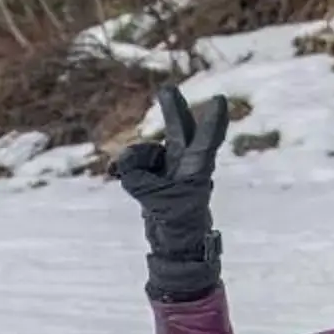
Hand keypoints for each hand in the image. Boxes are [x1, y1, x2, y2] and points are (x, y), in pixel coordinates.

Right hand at [112, 85, 230, 214]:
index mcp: (196, 171)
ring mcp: (170, 168)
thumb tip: (124, 163)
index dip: (212, 121)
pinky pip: (135, 163)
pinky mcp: (155, 176)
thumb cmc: (177, 226)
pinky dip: (124, 166)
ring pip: (146, 151)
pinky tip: (113, 171)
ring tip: (118, 174)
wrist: (174, 245)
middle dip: (173, 109)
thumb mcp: (155, 200)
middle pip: (180, 130)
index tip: (220, 100)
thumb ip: (136, 177)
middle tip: (167, 88)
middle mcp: (185, 164)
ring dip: (131, 160)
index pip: (205, 141)